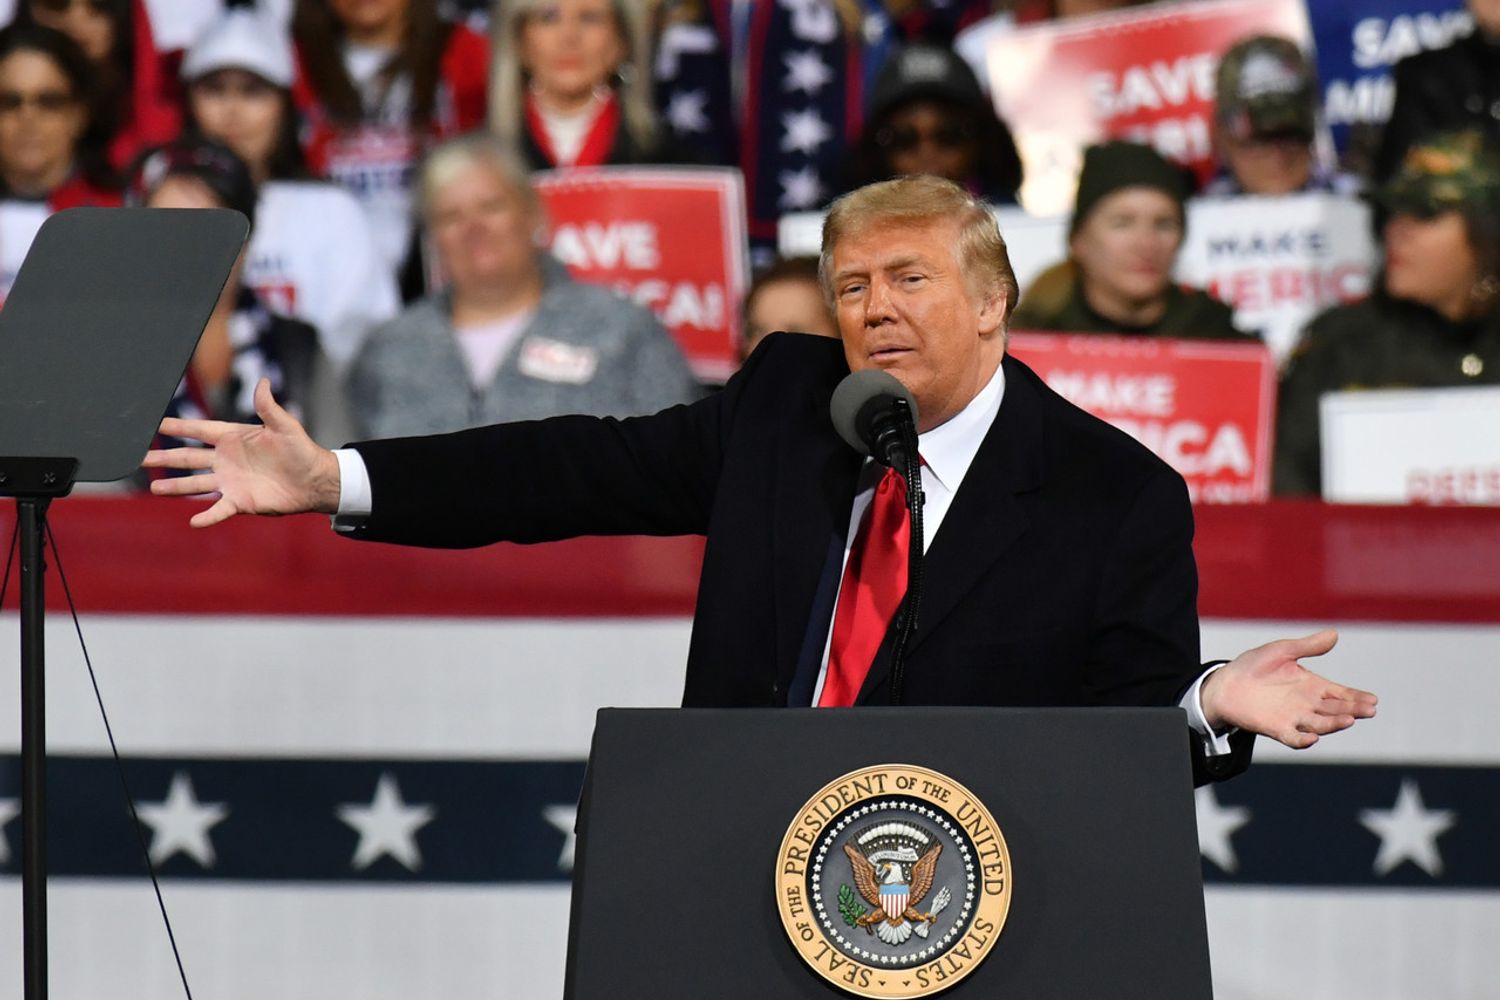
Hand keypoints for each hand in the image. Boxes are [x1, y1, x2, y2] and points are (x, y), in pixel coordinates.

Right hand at [142, 378, 341, 526]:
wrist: (315, 480)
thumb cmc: (301, 450)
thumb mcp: (284, 426)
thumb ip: (269, 407)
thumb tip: (264, 382)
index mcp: (234, 438)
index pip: (200, 431)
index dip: (179, 427)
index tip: (156, 424)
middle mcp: (227, 460)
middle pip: (189, 458)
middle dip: (165, 457)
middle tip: (140, 457)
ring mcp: (231, 481)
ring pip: (196, 483)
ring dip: (176, 486)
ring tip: (154, 487)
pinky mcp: (241, 501)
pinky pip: (219, 509)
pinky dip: (207, 516)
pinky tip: (193, 522)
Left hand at [1200, 629, 1376, 748]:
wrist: (1225, 683)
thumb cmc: (1254, 665)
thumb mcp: (1282, 650)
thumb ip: (1308, 646)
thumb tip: (1334, 633)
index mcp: (1312, 685)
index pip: (1341, 693)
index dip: (1357, 697)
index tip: (1373, 700)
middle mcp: (1307, 704)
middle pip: (1336, 710)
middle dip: (1353, 710)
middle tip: (1369, 710)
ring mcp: (1293, 717)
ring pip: (1320, 724)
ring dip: (1334, 723)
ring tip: (1348, 719)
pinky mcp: (1276, 728)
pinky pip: (1294, 738)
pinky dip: (1303, 740)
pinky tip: (1313, 737)